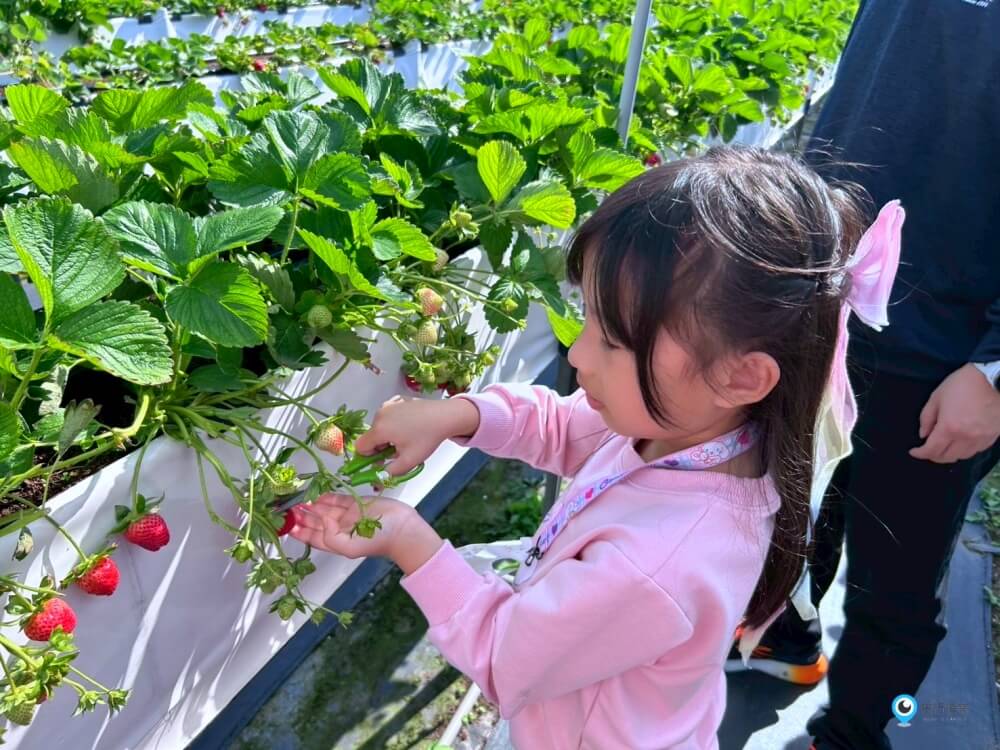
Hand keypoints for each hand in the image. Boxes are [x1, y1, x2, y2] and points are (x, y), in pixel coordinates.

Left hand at [289, 494, 443, 573]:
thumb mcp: (351, 548)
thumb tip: (321, 519)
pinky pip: (335, 498)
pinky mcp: (354, 502)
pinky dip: (324, 495)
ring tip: (294, 498)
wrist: (403, 529)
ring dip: (310, 504)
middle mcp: (338, 528)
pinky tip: (313, 492)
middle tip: (285, 507)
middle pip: (314, 521)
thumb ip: (331, 537)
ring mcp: (346, 515)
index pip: (311, 537)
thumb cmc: (379, 542)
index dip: (298, 531)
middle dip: (300, 515)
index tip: (284, 524)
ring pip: (322, 508)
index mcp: (335, 542)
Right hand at [353, 395, 479, 476]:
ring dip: (388, 435)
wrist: (445, 416)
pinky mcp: (397, 399)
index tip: (384, 460)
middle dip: (381, 446)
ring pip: (380, 426)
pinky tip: (410, 425)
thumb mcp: (409, 461)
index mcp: (379, 429)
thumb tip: (379, 478)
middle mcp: (379, 414)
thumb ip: (390, 472)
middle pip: (371, 436)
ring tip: (407, 438)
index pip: (360, 447)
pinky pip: (388, 415)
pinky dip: (394, 423)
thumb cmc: (427, 438)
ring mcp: (388, 404)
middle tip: (400, 451)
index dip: (369, 457)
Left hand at [910, 364, 999, 463]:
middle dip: (934, 456)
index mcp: (950, 427)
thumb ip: (926, 418)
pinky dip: (966, 450)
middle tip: (928, 449)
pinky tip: (961, 443)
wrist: (994, 378)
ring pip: (962, 457)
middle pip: (947, 457)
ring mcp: (982, 438)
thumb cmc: (964, 384)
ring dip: (950, 454)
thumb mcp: (937, 397)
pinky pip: (977, 450)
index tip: (914, 452)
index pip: (931, 450)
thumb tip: (924, 434)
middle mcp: (966, 437)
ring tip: (944, 447)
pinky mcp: (994, 436)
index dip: (920, 454)